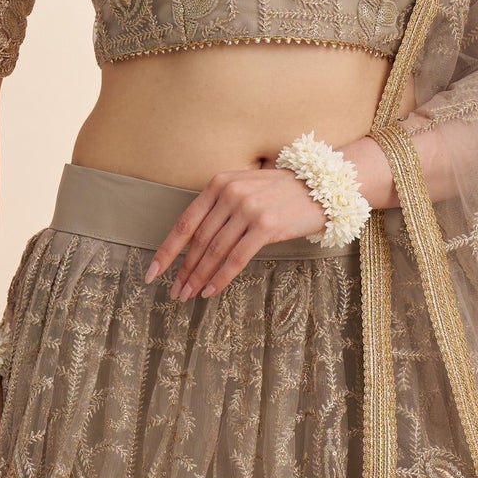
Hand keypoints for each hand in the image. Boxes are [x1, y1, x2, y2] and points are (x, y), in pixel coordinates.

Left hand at [142, 163, 331, 298]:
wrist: (324, 186)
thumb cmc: (283, 193)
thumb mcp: (246, 188)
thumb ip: (222, 206)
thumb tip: (197, 243)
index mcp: (220, 183)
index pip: (186, 222)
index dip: (167, 249)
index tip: (153, 271)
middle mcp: (230, 193)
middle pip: (198, 240)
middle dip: (183, 269)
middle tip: (174, 291)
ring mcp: (248, 209)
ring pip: (215, 251)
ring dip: (199, 277)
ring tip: (189, 295)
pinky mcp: (266, 226)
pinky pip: (237, 258)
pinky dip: (221, 277)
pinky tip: (211, 291)